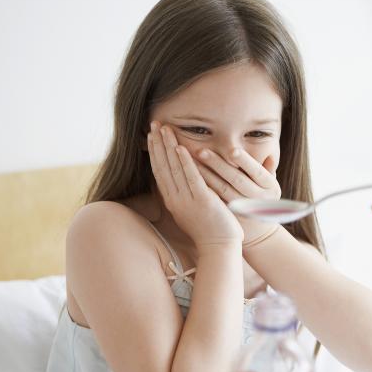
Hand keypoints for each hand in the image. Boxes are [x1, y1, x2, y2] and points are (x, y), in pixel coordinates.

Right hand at [147, 123, 242, 249]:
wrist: (219, 248)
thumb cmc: (209, 229)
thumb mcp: (191, 209)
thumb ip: (185, 193)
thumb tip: (180, 178)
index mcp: (172, 200)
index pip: (159, 171)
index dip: (154, 151)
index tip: (152, 135)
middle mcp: (175, 199)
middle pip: (162, 166)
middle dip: (158, 144)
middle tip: (154, 123)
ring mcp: (187, 200)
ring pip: (174, 169)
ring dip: (168, 147)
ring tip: (164, 128)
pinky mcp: (202, 201)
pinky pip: (191, 178)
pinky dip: (185, 162)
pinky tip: (180, 147)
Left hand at [194, 147, 281, 246]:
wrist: (255, 229)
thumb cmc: (261, 199)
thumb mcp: (270, 186)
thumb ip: (269, 169)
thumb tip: (270, 155)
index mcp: (271, 187)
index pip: (257, 171)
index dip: (245, 161)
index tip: (232, 151)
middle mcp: (258, 198)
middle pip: (236, 179)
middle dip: (218, 164)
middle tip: (202, 151)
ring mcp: (242, 207)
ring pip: (222, 189)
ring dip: (206, 173)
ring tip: (192, 159)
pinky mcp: (227, 212)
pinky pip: (214, 196)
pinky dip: (203, 184)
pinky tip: (191, 175)